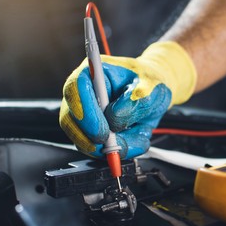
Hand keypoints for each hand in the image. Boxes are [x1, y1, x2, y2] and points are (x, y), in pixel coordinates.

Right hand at [59, 41, 195, 158]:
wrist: (155, 94)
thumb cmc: (150, 84)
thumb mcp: (151, 88)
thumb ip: (134, 101)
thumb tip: (114, 118)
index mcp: (94, 73)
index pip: (76, 90)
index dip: (85, 113)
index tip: (103, 131)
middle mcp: (84, 95)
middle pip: (70, 119)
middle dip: (90, 138)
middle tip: (113, 146)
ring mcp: (86, 116)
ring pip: (81, 139)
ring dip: (108, 147)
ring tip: (136, 139)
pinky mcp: (92, 133)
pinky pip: (97, 150)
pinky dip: (117, 151)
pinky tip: (136, 141)